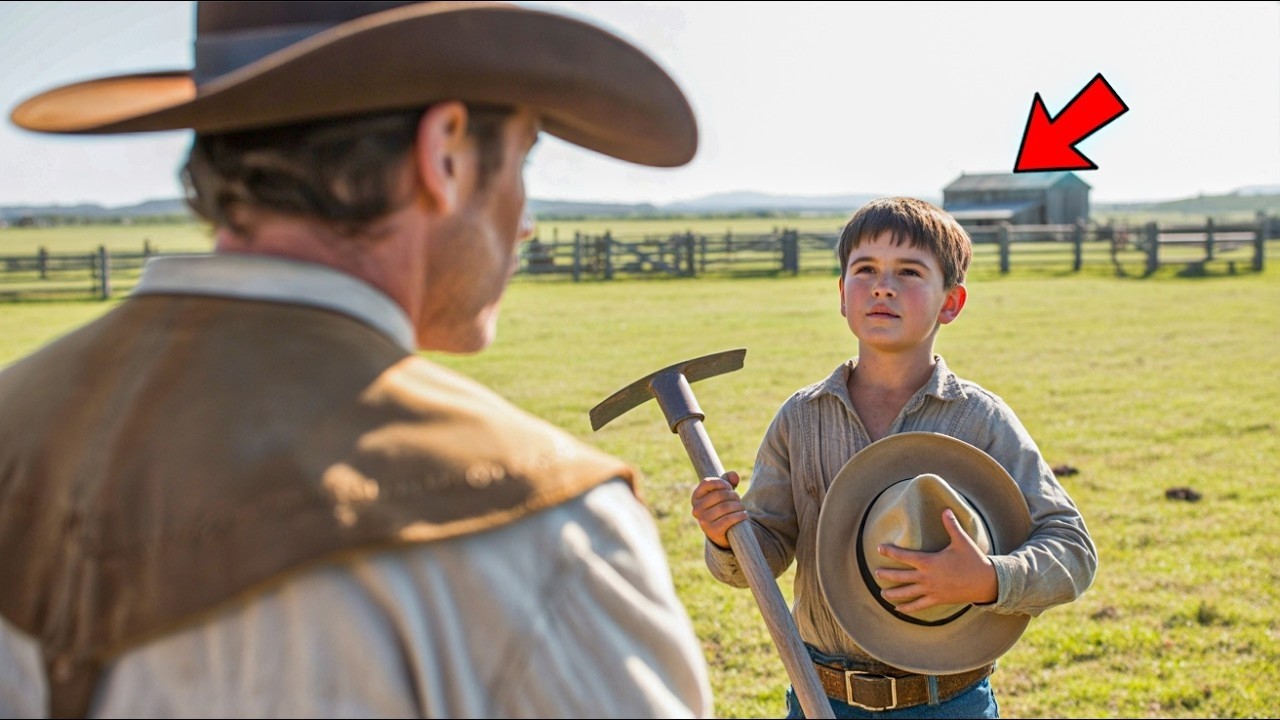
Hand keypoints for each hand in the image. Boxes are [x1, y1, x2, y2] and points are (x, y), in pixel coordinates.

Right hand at [690, 470, 746, 549]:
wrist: (722, 532)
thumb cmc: (721, 507)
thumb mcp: (723, 493)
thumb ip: (728, 481)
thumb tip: (734, 476)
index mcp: (696, 497)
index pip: (706, 483)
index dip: (721, 482)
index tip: (729, 487)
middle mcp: (696, 509)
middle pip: (719, 495)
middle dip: (733, 495)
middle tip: (738, 499)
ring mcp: (703, 521)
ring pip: (725, 507)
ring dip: (738, 506)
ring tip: (741, 507)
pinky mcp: (712, 531)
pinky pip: (729, 519)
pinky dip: (739, 515)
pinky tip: (744, 515)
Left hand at [873, 508, 997, 611]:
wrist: (986, 582)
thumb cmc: (973, 559)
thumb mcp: (961, 541)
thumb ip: (951, 525)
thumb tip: (945, 509)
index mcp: (929, 562)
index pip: (905, 556)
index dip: (890, 552)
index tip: (879, 548)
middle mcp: (927, 577)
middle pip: (901, 577)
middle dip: (887, 575)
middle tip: (875, 573)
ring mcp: (932, 590)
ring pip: (907, 593)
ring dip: (893, 594)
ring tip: (882, 594)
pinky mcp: (938, 600)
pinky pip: (919, 606)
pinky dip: (908, 608)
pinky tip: (899, 609)